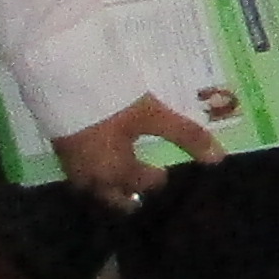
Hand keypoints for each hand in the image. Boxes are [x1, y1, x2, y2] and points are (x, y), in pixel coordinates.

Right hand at [58, 88, 235, 210]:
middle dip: (126, 196)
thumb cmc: (111, 103)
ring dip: (108, 185)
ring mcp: (71, 163)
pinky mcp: (59, 146)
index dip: (156, 178)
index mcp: (116, 173)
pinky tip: (97, 153)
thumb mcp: (154, 116)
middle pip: (112, 197)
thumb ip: (186, 136)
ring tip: (120, 174)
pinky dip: (93, 168)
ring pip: (92, 186)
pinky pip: (79, 169)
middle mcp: (91, 176)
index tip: (164, 172)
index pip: (141, 184)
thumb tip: (219, 159)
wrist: (62, 81)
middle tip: (140, 192)